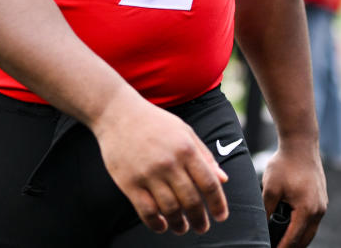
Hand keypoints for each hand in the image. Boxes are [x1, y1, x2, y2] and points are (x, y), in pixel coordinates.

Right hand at [91, 90, 229, 235]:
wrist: (118, 113)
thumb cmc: (154, 122)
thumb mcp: (184, 131)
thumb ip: (204, 155)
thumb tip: (222, 179)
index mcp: (186, 149)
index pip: (208, 183)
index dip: (218, 203)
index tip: (221, 216)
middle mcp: (169, 162)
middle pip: (191, 200)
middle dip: (200, 219)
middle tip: (202, 227)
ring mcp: (148, 174)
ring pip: (170, 209)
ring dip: (179, 224)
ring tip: (182, 228)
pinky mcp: (129, 182)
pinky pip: (146, 211)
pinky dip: (157, 223)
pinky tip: (162, 225)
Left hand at [260, 141, 326, 246]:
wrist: (300, 144)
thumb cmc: (285, 164)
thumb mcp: (270, 188)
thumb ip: (265, 210)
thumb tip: (261, 227)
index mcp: (307, 210)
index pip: (293, 240)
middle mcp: (318, 210)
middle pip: (304, 240)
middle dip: (291, 247)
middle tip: (275, 247)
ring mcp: (322, 205)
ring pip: (310, 231)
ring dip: (297, 238)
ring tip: (281, 241)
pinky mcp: (321, 199)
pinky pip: (312, 220)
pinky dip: (302, 227)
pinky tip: (291, 228)